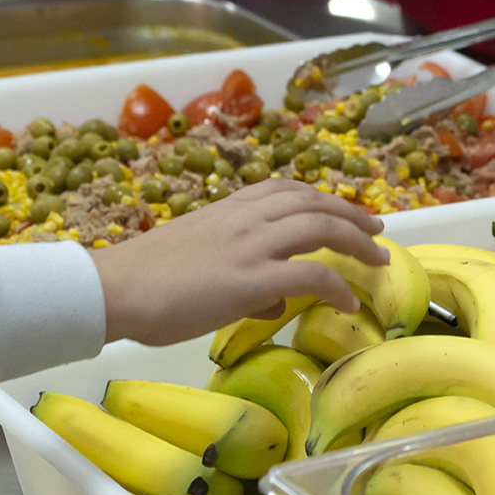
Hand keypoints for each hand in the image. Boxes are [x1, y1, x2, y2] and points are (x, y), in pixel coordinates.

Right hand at [90, 178, 385, 345]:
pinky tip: (350, 303)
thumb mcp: (196, 262)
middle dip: (351, 216)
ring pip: (322, 229)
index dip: (320, 198)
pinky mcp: (253, 280)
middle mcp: (246, 219)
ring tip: (378, 259)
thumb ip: (237, 274)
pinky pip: (313, 277)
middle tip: (376, 229)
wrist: (115, 289)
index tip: (340, 209)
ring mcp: (252, 247)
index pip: (286, 190)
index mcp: (229, 208)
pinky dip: (338, 288)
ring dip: (357, 242)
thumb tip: (270, 304)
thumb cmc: (144, 281)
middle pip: (315, 204)